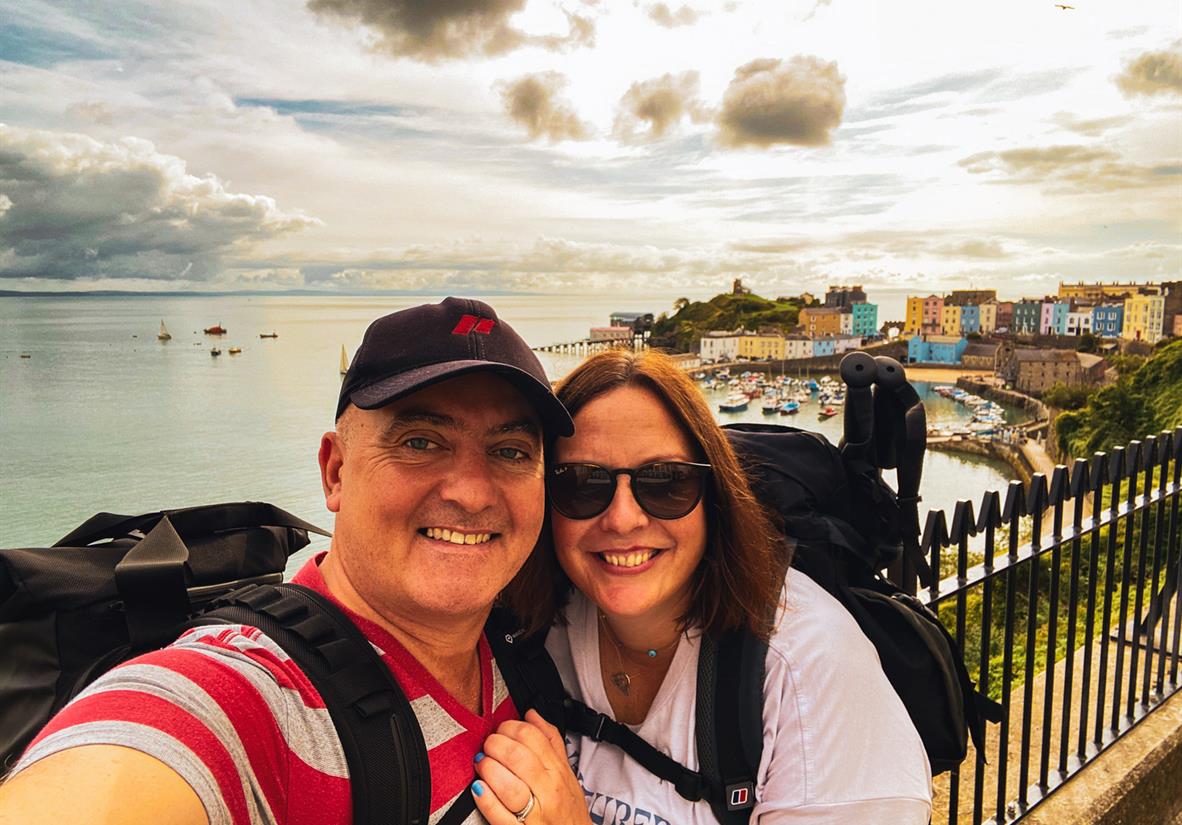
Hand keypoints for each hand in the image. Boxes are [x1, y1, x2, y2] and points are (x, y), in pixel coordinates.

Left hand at [471, 709, 590, 824]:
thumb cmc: (569, 810)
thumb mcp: (567, 773)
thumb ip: (550, 741)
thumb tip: (531, 714)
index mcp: (558, 772)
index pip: (533, 737)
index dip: (511, 727)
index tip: (502, 730)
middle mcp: (548, 791)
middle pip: (518, 757)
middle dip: (496, 744)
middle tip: (488, 745)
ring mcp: (534, 814)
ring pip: (509, 786)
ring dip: (489, 769)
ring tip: (482, 764)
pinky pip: (499, 816)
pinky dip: (486, 800)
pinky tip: (478, 789)